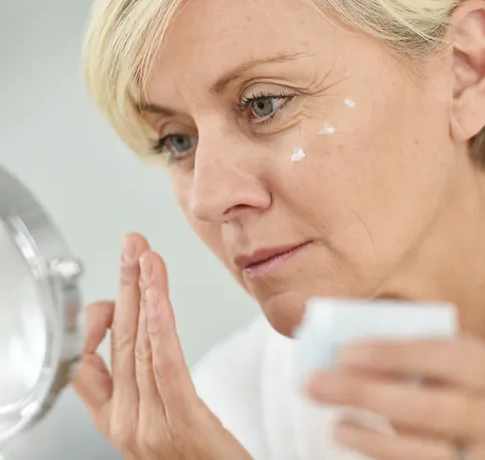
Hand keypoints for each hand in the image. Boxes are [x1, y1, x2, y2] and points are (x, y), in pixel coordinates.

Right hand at [72, 233, 251, 459]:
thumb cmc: (196, 458)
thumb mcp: (159, 420)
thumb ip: (143, 383)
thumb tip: (140, 335)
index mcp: (117, 419)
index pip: (90, 360)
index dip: (100, 316)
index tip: (125, 278)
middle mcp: (126, 422)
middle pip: (120, 340)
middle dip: (125, 285)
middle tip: (132, 244)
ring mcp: (151, 426)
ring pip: (141, 346)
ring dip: (143, 294)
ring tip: (147, 257)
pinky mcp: (185, 425)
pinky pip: (167, 367)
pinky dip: (159, 327)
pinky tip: (158, 298)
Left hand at [306, 335, 484, 458]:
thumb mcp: (473, 363)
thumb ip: (425, 352)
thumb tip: (355, 344)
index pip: (444, 357)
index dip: (394, 353)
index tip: (345, 350)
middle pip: (429, 408)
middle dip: (367, 393)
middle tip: (316, 381)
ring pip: (425, 453)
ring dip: (371, 437)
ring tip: (332, 420)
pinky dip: (384, 457)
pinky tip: (352, 437)